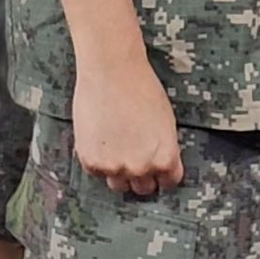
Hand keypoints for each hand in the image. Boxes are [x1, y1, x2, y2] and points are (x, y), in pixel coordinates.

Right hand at [73, 54, 183, 196]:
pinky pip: (97, 172)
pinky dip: (98, 160)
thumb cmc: (141, 87)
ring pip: (118, 185)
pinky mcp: (91, 162)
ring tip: (116, 148)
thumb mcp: (165, 121)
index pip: (168, 182)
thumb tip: (158, 164)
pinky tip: (101, 139)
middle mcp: (142, 168)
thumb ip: (162, 148)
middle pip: (143, 188)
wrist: (111, 70)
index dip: (163, 174)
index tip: (157, 169)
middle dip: (141, 175)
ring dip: (119, 172)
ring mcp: (115, 167)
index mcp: (165, 158)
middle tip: (134, 157)